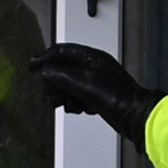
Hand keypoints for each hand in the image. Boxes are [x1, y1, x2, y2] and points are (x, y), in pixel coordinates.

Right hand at [35, 44, 164, 143]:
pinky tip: (77, 109)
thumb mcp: (84, 83)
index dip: (45, 58)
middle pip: (63, 69)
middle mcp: (93, 67)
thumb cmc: (117, 96)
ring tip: (62, 102)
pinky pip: (78, 97)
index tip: (32, 67)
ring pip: (69, 85)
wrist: (135, 116)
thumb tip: (44, 71)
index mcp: (92, 57)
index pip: (62, 51)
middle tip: (49, 91)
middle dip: (54, 81)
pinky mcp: (98, 97)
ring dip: (63, 95)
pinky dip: (74, 103)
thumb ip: (60, 75)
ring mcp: (96, 82)